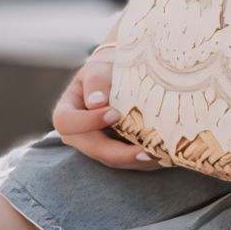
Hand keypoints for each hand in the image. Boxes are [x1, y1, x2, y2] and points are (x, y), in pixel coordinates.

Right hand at [52, 51, 157, 169]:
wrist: (122, 75)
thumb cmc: (106, 68)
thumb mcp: (99, 67)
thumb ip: (96, 80)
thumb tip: (96, 102)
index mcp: (67, 112)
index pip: (66, 123)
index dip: (88, 122)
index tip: (114, 113)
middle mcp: (78, 135)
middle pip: (94, 150)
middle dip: (120, 153)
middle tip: (145, 150)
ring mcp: (97, 147)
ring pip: (114, 161)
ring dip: (137, 160)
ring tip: (160, 155)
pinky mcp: (116, 153)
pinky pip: (129, 161)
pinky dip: (146, 160)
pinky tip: (163, 156)